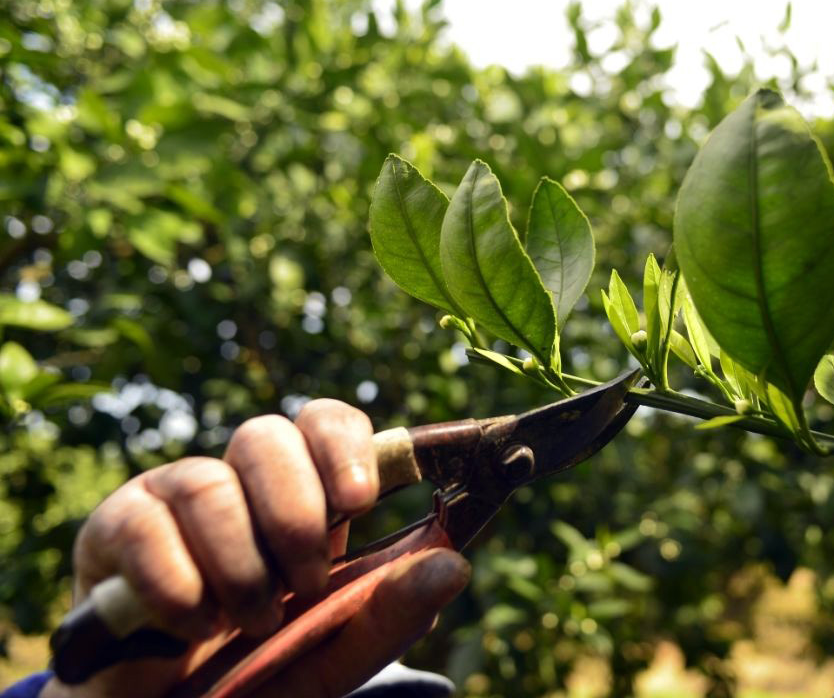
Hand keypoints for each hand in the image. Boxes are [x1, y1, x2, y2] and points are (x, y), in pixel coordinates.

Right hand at [44, 400, 469, 697]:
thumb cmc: (261, 671)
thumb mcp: (335, 653)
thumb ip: (390, 613)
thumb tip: (456, 566)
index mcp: (302, 493)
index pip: (325, 422)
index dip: (343, 444)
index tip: (359, 500)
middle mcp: (238, 480)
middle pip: (266, 436)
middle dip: (295, 512)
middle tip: (307, 584)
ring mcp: (174, 496)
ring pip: (209, 483)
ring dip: (239, 564)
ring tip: (250, 623)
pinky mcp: (116, 527)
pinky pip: (146, 526)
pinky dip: (178, 584)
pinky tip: (193, 625)